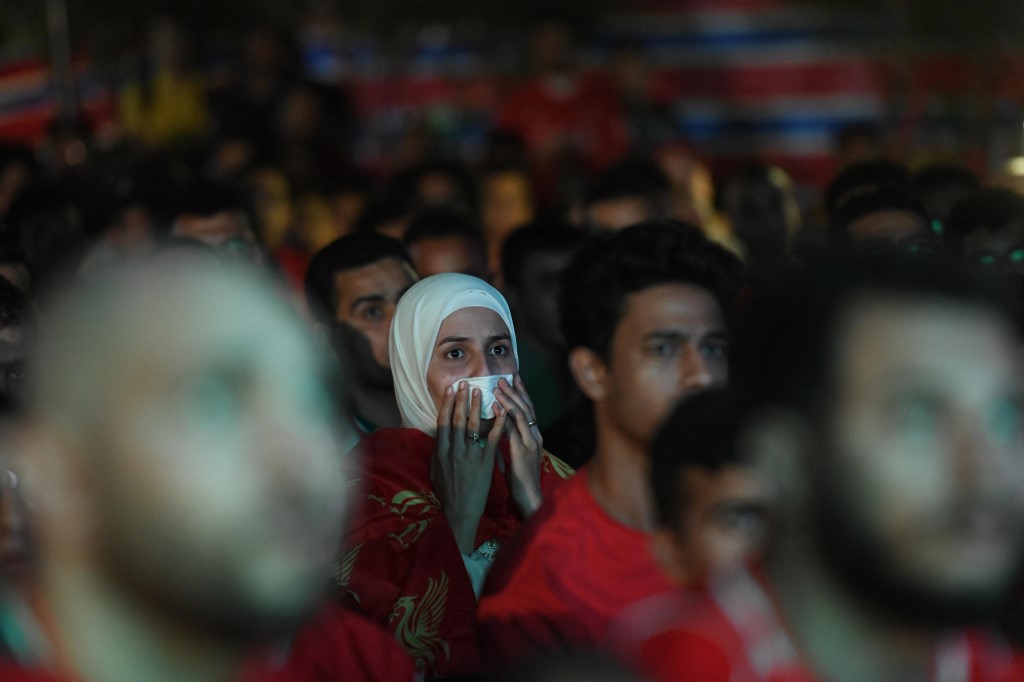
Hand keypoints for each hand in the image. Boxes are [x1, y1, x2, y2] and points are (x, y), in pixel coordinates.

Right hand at [433, 382, 505, 554]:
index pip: (444, 422)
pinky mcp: (485, 461)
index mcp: (441, 452)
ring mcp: (470, 455)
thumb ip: (436, 453)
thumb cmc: (447, 494)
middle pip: (458, 419)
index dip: (447, 405)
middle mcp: (454, 450)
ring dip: (478, 406)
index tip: (451, 391)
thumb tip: (437, 437)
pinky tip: (502, 411)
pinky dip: (498, 423)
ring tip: (481, 391)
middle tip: (466, 383)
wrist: (460, 513)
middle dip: (462, 399)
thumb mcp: (435, 472)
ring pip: (474, 425)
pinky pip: (492, 438)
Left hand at [494, 375, 542, 517]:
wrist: (529, 498)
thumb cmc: (519, 480)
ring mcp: (530, 442)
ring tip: (498, 386)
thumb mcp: (511, 458)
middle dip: (515, 390)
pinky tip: (496, 406)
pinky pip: (513, 429)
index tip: (513, 380)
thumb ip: (504, 445)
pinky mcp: (523, 451)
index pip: (527, 410)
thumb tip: (491, 436)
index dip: (521, 394)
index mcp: (533, 437)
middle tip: (505, 376)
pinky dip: (504, 415)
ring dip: (509, 398)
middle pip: (526, 407)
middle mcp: (534, 436)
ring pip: (520, 414)